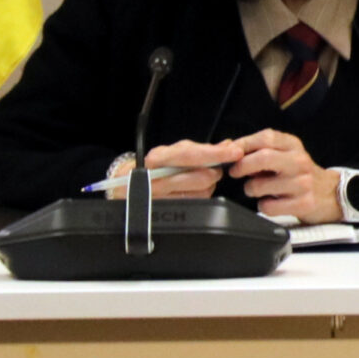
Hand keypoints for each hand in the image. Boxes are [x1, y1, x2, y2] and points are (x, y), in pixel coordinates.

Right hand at [115, 138, 241, 200]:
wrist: (123, 186)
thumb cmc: (154, 167)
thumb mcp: (172, 153)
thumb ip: (200, 150)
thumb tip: (227, 145)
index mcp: (158, 158)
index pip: (190, 155)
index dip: (215, 154)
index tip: (235, 152)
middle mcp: (155, 177)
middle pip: (200, 177)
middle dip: (214, 173)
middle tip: (214, 170)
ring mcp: (158, 197)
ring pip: (201, 193)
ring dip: (208, 186)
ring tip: (197, 181)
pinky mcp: (163, 212)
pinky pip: (194, 205)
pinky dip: (200, 197)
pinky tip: (192, 192)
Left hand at [226, 128, 342, 222]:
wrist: (331, 193)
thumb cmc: (300, 174)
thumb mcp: (288, 154)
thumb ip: (263, 149)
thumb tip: (231, 148)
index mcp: (294, 146)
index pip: (266, 137)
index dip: (243, 144)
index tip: (231, 153)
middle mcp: (300, 162)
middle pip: (263, 158)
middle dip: (241, 166)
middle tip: (235, 172)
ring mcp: (302, 183)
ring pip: (260, 186)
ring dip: (250, 189)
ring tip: (257, 189)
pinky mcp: (303, 204)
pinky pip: (268, 206)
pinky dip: (263, 206)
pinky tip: (272, 202)